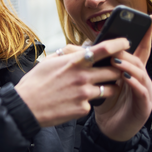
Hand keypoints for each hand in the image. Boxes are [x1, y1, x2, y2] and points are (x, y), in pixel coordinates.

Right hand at [14, 38, 129, 127]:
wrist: (25, 107)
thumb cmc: (34, 83)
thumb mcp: (49, 62)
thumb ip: (67, 54)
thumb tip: (79, 49)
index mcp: (74, 62)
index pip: (103, 49)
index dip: (118, 44)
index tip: (126, 42)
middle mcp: (82, 76)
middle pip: (113, 70)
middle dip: (117, 70)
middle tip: (115, 70)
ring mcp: (84, 94)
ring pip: (110, 89)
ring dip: (109, 87)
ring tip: (100, 87)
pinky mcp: (83, 109)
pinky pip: (93, 104)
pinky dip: (88, 102)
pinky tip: (76, 102)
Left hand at [94, 18, 151, 141]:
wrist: (108, 129)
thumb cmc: (105, 103)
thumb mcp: (100, 80)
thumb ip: (97, 65)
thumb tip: (82, 47)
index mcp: (132, 72)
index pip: (141, 50)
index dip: (146, 34)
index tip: (149, 18)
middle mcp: (142, 80)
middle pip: (140, 60)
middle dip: (129, 51)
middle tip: (117, 44)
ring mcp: (145, 93)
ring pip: (141, 74)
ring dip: (129, 66)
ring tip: (116, 60)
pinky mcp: (144, 106)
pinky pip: (141, 92)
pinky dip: (134, 84)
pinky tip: (125, 78)